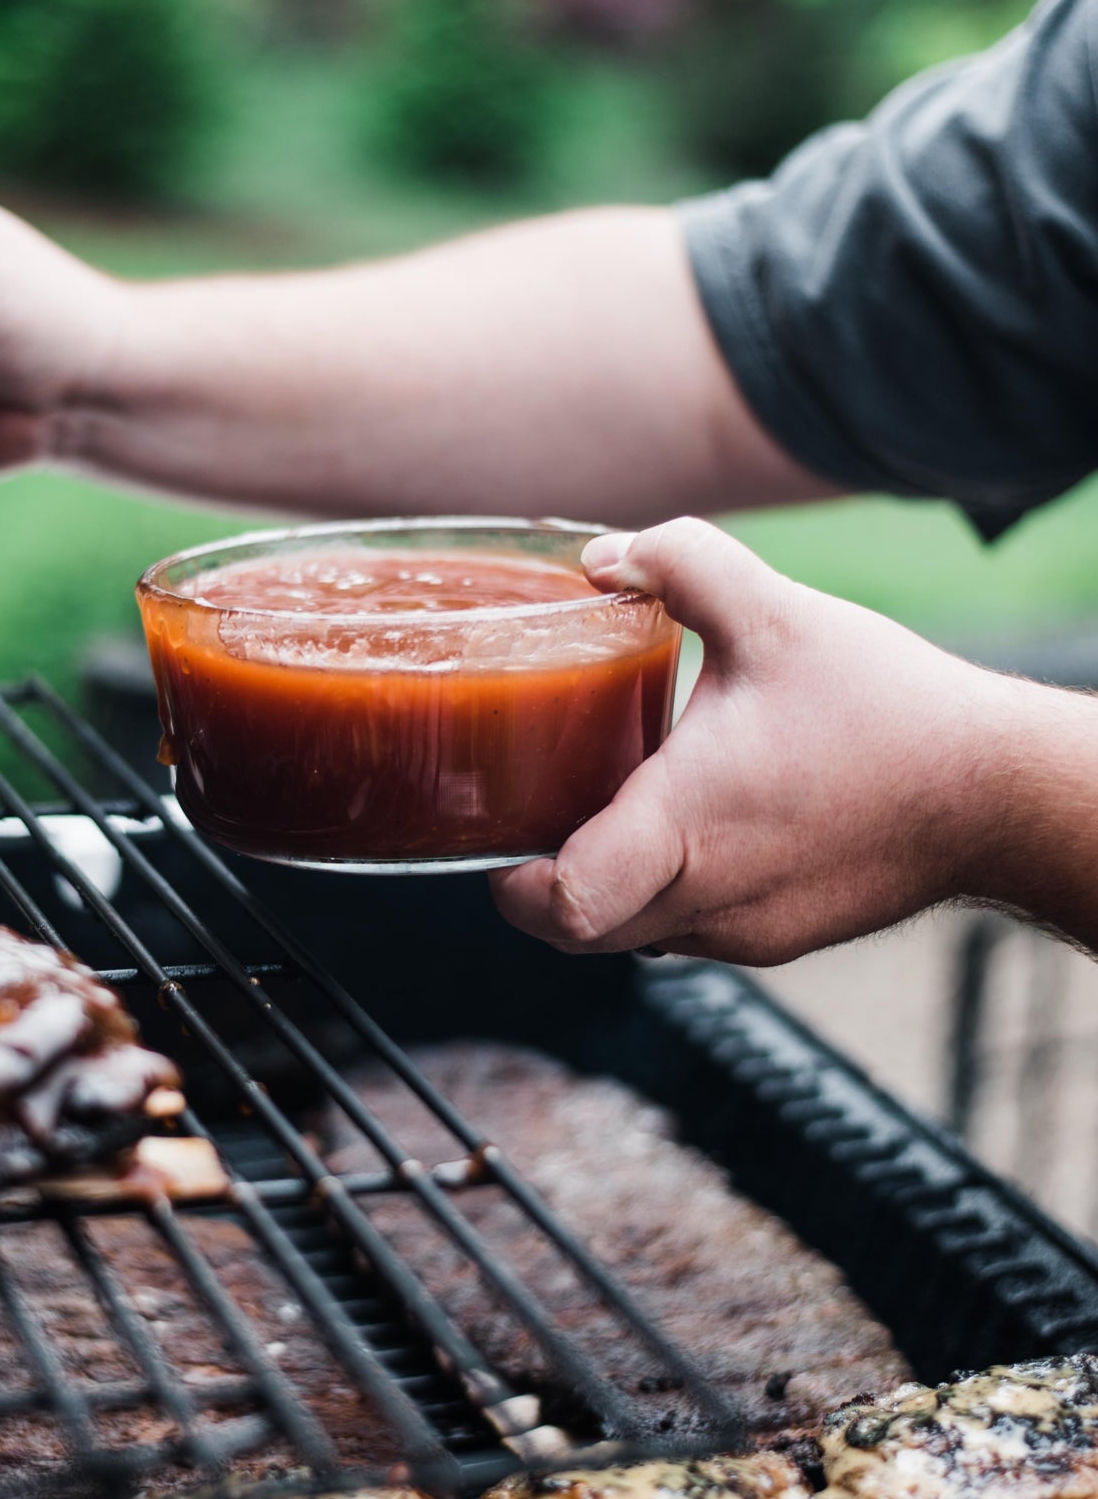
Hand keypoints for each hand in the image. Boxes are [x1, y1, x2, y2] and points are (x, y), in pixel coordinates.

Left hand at [490, 518, 1018, 964]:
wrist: (999, 795)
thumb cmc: (890, 710)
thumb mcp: (778, 613)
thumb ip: (682, 563)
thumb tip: (600, 556)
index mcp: (686, 826)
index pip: (565, 905)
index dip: (513, 887)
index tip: (500, 844)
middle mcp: (705, 899)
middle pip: (580, 933)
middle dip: (543, 886)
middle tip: (536, 819)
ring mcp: (743, 934)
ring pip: (631, 937)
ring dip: (604, 888)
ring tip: (609, 813)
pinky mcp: (776, 942)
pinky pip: (684, 932)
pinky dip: (660, 893)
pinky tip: (684, 829)